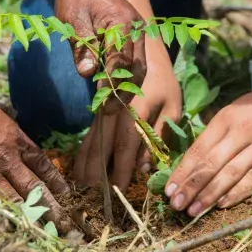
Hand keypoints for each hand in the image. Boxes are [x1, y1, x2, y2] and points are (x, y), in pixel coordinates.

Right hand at [0, 97, 70, 228]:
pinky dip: (0, 216)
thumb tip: (33, 158)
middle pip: (34, 187)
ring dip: (29, 216)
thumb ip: (19, 140)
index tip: (66, 195)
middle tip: (63, 223)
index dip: (56, 182)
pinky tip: (10, 229)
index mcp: (18, 142)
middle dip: (50, 206)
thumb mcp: (5, 121)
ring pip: (14, 199)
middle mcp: (7, 159)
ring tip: (43, 231)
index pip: (43, 166)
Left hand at [56, 0, 145, 112]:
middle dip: (124, 92)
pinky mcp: (135, 38)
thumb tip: (88, 73)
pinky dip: (128, 80)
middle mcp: (137, 29)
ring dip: (128, 89)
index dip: (112, 84)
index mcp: (123, 23)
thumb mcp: (74, 21)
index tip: (102, 102)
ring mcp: (139, 33)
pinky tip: (116, 93)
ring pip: (140, 68)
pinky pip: (136, 62)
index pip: (121, 61)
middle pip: (137, 69)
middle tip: (109, 111)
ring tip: (112, 107)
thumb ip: (83, 47)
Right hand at [73, 46, 181, 190]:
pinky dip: (84, 153)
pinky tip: (80, 169)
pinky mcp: (98, 114)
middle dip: (98, 171)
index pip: (126, 144)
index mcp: (136, 109)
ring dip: (86, 165)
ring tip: (82, 187)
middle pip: (102, 145)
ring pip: (91, 141)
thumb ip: (159, 135)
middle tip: (94, 195)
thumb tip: (146, 166)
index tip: (121, 188)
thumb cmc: (163, 84)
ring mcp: (102, 112)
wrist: (143, 57)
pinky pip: (89, 136)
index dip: (123, 167)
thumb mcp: (171, 107)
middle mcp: (114, 112)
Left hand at [165, 76, 251, 216]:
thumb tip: (197, 158)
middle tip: (175, 205)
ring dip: (209, 194)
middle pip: (210, 164)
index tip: (170, 188)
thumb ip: (219, 132)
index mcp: (226, 118)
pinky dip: (238, 192)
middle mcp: (241, 131)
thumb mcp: (237, 109)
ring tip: (193, 210)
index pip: (198, 149)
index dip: (182, 171)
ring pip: (229, 174)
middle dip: (190, 186)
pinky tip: (223, 204)